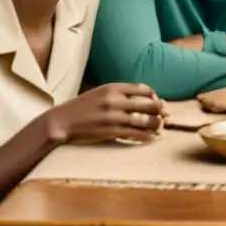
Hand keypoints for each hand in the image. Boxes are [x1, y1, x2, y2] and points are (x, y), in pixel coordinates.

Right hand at [45, 83, 163, 144]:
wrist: (61, 122)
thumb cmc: (82, 108)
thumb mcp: (100, 93)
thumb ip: (120, 94)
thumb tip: (144, 100)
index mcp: (112, 87)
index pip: (143, 89)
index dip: (154, 96)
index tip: (157, 102)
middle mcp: (115, 100)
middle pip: (148, 104)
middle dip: (160, 111)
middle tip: (164, 116)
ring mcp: (113, 116)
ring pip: (145, 120)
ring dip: (156, 125)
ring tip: (160, 127)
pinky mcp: (110, 131)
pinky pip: (135, 134)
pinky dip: (146, 136)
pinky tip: (151, 138)